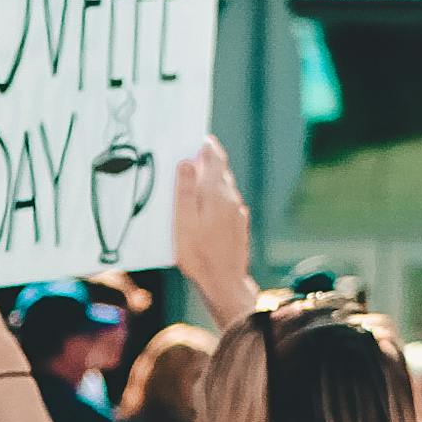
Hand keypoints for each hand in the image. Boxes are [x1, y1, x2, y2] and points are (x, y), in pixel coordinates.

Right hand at [175, 139, 259, 325]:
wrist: (224, 284)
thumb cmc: (198, 255)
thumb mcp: (183, 221)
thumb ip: (185, 190)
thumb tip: (187, 163)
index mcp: (217, 194)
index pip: (216, 159)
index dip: (208, 147)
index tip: (199, 138)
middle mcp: (231, 200)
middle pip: (220, 173)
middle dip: (207, 163)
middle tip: (191, 157)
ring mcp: (237, 214)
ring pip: (224, 190)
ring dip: (211, 182)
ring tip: (194, 182)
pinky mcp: (238, 227)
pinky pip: (225, 205)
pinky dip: (215, 200)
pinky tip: (204, 209)